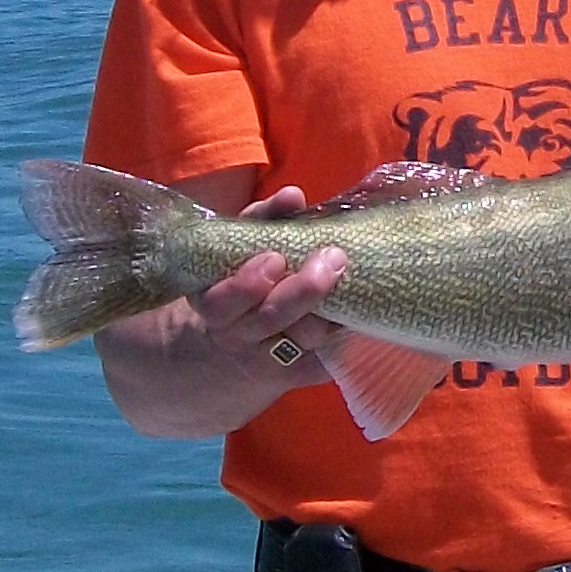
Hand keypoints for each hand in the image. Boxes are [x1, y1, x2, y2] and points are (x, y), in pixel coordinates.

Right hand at [188, 186, 348, 378]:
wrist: (235, 347)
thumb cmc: (244, 279)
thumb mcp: (242, 249)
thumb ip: (263, 220)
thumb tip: (293, 196)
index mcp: (213, 304)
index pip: (223, 302)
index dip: (248, 284)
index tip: (275, 258)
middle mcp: (237, 337)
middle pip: (270, 319)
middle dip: (302, 290)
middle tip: (332, 258)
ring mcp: (268, 360)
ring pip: (303, 339)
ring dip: (330, 311)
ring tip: (351, 279)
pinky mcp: (299, 375)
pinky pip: (324, 360)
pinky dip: (343, 338)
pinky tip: (357, 313)